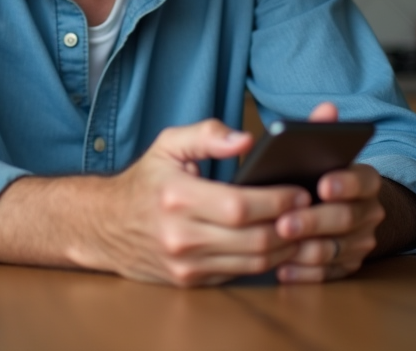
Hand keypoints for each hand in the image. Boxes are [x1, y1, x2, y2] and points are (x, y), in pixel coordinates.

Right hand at [80, 119, 312, 286]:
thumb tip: (246, 140)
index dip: (277, 200)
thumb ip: (207, 134)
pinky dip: (266, 260)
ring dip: (286, 246)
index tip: (300, 191)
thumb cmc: (144, 182)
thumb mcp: (167, 145)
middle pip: (254, 239)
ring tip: (302, 227)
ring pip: (254, 262)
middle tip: (311, 210)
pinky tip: (278, 243)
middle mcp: (180, 236)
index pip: (241, 206)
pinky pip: (241, 273)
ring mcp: (186, 264)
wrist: (104, 226)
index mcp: (176, 198)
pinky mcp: (190, 281)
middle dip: (291, 225)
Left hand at [271, 102, 384, 282]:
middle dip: (314, 221)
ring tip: (279, 246)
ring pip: (336, 249)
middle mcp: (368, 211)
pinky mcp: (345, 266)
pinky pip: (328, 275)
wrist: (328, 206)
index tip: (321, 184)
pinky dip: (305, 273)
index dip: (345, 182)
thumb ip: (318, 127)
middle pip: (346, 218)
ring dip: (307, 249)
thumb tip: (328, 106)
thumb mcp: (312, 147)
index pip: (364, 179)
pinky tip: (282, 268)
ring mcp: (359, 241)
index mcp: (363, 178)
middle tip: (285, 223)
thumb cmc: (309, 171)